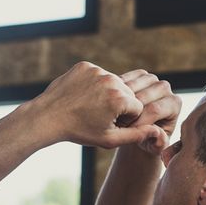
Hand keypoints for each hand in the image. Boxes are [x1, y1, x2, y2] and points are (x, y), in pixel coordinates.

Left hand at [27, 62, 167, 148]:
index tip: (111, 124)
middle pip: (127, 93)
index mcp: (120, 99)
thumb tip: (157, 130)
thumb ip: (136, 135)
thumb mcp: (109, 139)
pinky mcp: (86, 65)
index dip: (126, 119)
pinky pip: (98, 75)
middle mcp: (112, 81)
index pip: (138, 108)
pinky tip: (83, 97)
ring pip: (114, 83)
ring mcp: (97, 71)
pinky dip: (94, 85)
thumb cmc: (79, 131)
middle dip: (119, 105)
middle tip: (99, 116)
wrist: (48, 117)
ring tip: (91, 107)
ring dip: (108, 94)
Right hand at [118, 69, 180, 154]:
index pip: (154, 109)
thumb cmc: (150, 140)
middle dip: (130, 112)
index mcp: (175, 103)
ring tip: (117, 116)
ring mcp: (152, 79)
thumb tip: (158, 135)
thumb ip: (159, 143)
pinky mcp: (139, 75)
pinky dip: (117, 92)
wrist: (141, 130)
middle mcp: (166, 88)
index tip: (129, 132)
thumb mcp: (155, 147)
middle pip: (143, 96)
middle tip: (120, 125)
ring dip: (121, 102)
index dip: (139, 121)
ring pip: (133, 86)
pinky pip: (126, 79)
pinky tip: (113, 105)